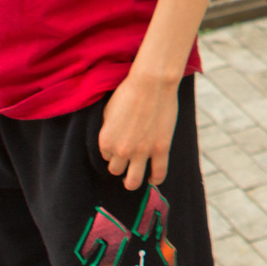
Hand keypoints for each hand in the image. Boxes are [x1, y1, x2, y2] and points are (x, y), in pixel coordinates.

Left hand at [98, 70, 180, 188]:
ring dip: (132, 181)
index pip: (106, 156)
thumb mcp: (108, 111)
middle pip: (116, 170)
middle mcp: (121, 150)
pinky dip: (155, 180)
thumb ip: (108, 130)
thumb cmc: (129, 92)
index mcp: (106, 141)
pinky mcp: (161, 149)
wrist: (152, 83)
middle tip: (127, 160)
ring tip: (135, 178)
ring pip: (133, 181)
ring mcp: (142, 152)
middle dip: (120, 166)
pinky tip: (153, 178)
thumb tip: (112, 141)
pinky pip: (159, 173)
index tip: (120, 144)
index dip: (113, 151)